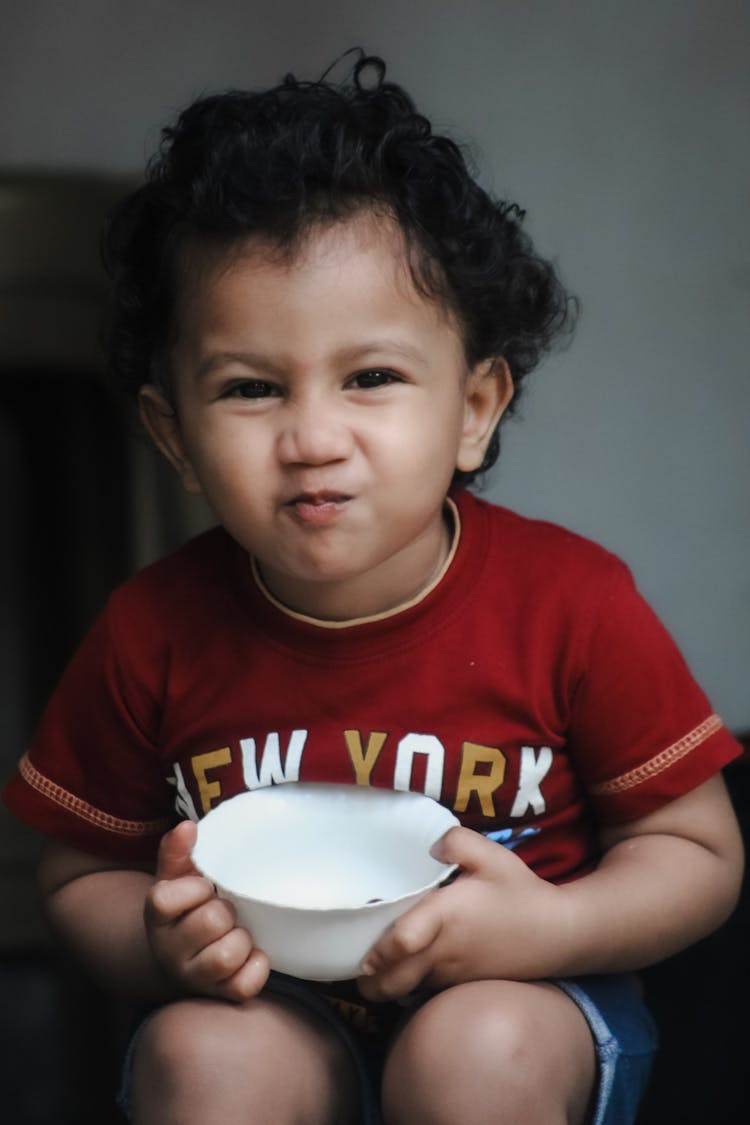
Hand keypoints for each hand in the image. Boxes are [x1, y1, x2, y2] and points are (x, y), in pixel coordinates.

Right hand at [144, 820, 269, 1001]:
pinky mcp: (220, 995)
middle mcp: (169, 950)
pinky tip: (253, 954)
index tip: (204, 886)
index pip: (164, 900)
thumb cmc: (187, 908)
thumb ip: (178, 851)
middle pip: (210, 922)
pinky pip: (245, 985)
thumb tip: (187, 827)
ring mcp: (194, 977)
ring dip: (241, 939)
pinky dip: (257, 967)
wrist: (182, 957)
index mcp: (157, 916)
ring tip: (237, 931)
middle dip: (225, 910)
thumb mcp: (176, 877)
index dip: (193, 888)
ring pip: (226, 956)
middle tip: (225, 909)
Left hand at [357, 826, 565, 1000]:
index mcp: (445, 917)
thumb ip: (455, 841)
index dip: (378, 951)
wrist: (558, 933)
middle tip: (358, 966)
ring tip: (377, 968)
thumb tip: (430, 845)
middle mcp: (442, 951)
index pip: (402, 942)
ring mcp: (452, 973)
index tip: (361, 951)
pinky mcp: (462, 984)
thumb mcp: (491, 855)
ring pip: (407, 991)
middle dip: (370, 982)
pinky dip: (411, 985)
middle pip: (393, 982)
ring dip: (389, 985)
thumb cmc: (520, 892)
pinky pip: (426, 990)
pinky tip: (410, 967)